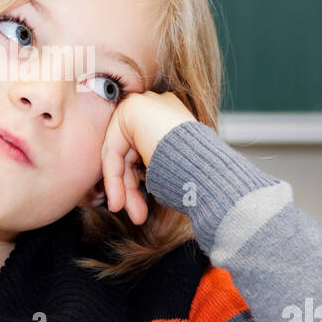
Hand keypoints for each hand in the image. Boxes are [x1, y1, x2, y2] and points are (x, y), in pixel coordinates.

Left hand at [96, 91, 196, 224]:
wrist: (208, 168)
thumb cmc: (201, 176)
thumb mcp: (174, 171)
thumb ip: (154, 168)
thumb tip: (137, 189)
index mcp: (172, 119)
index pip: (144, 151)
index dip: (138, 183)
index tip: (140, 211)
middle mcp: (158, 107)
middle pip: (131, 153)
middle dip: (131, 189)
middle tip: (137, 216)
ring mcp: (144, 105)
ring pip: (121, 154)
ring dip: (124, 188)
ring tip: (132, 215)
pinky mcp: (131, 110)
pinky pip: (113, 149)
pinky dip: (114, 178)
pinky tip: (118, 201)